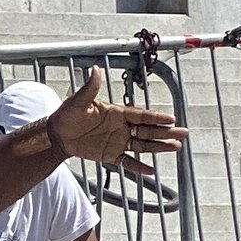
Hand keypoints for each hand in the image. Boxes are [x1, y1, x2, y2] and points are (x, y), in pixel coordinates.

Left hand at [48, 66, 182, 181]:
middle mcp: (122, 127)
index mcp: (118, 113)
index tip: (171, 118)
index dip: (156, 117)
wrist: (57, 134)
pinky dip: (139, 167)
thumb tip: (95, 70)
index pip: (141, 115)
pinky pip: (128, 163)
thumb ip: (90, 88)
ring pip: (143, 145)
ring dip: (159, 147)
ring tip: (176, 148)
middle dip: (166, 132)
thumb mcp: (78, 102)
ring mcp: (118, 142)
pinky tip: (152, 171)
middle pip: (148, 130)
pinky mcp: (111, 155)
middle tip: (183, 134)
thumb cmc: (67, 115)